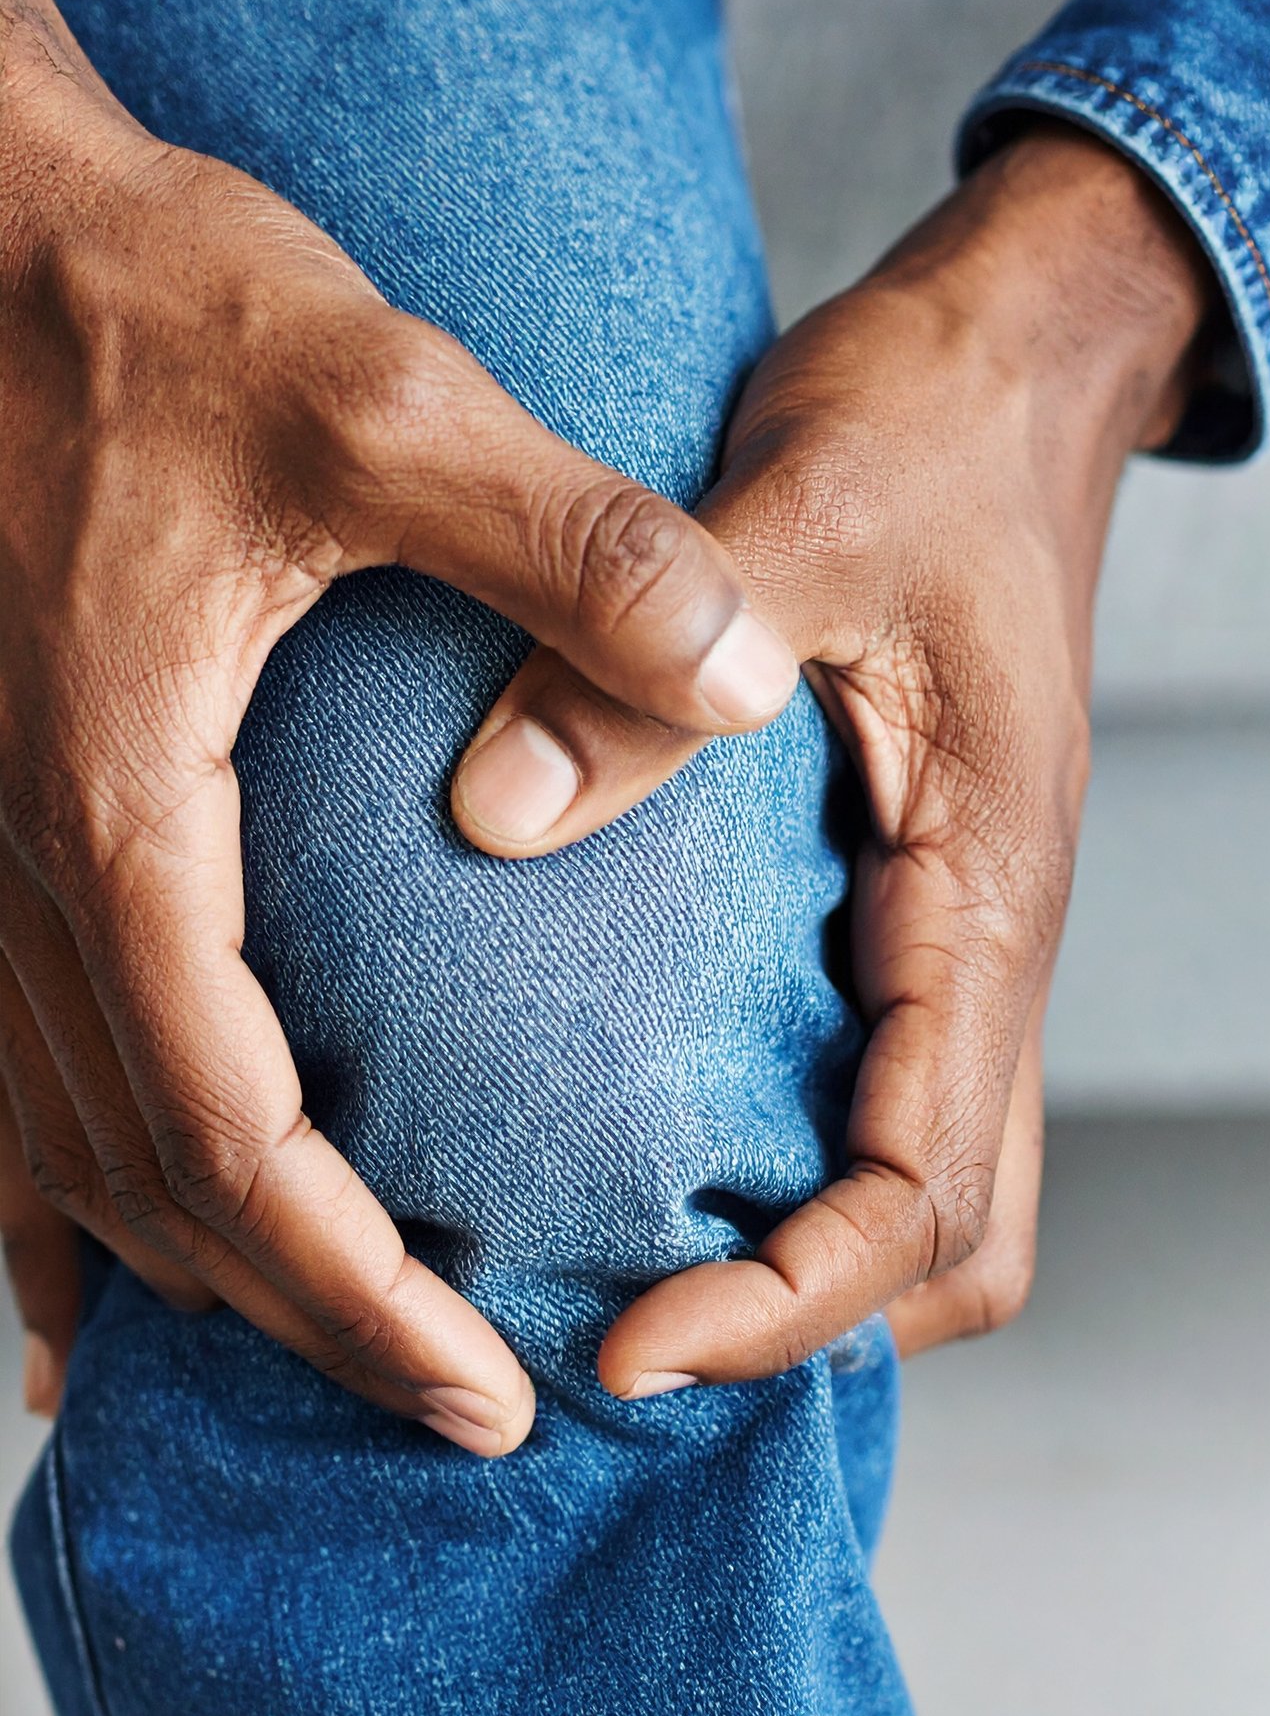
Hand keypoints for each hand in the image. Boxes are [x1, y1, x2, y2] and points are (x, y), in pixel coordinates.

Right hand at [0, 0, 795, 1445]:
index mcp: (121, 815)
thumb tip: (749, 676)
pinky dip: (62, 1206)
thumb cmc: (149, 305)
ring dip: (200, 1276)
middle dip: (304, 1319)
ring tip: (329, 1359)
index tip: (481, 1384)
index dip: (356, 1287)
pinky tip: (91, 1292)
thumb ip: (574, 542)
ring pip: (69, 1156)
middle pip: (153, 1187)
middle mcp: (21, 878)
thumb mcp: (379, 400)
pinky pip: (2, 1079)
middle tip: (456, 1410)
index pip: (236, 1138)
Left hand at [452, 126, 1214, 1384]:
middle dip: (811, 1317)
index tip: (632, 1342)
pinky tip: (662, 1136)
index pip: (924, 1189)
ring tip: (631, 1272)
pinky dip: (799, 1162)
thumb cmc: (932, 428)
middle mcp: (991, 939)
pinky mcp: (914, 896)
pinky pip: (883, 1088)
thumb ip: (648, 664)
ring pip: (934, 1182)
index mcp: (989, 887)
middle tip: (623, 1334)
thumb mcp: (796, 509)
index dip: (789, 1299)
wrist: (1019, 366)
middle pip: (959, 1240)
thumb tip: (490, 820)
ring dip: (811, 1260)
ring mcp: (959, 927)